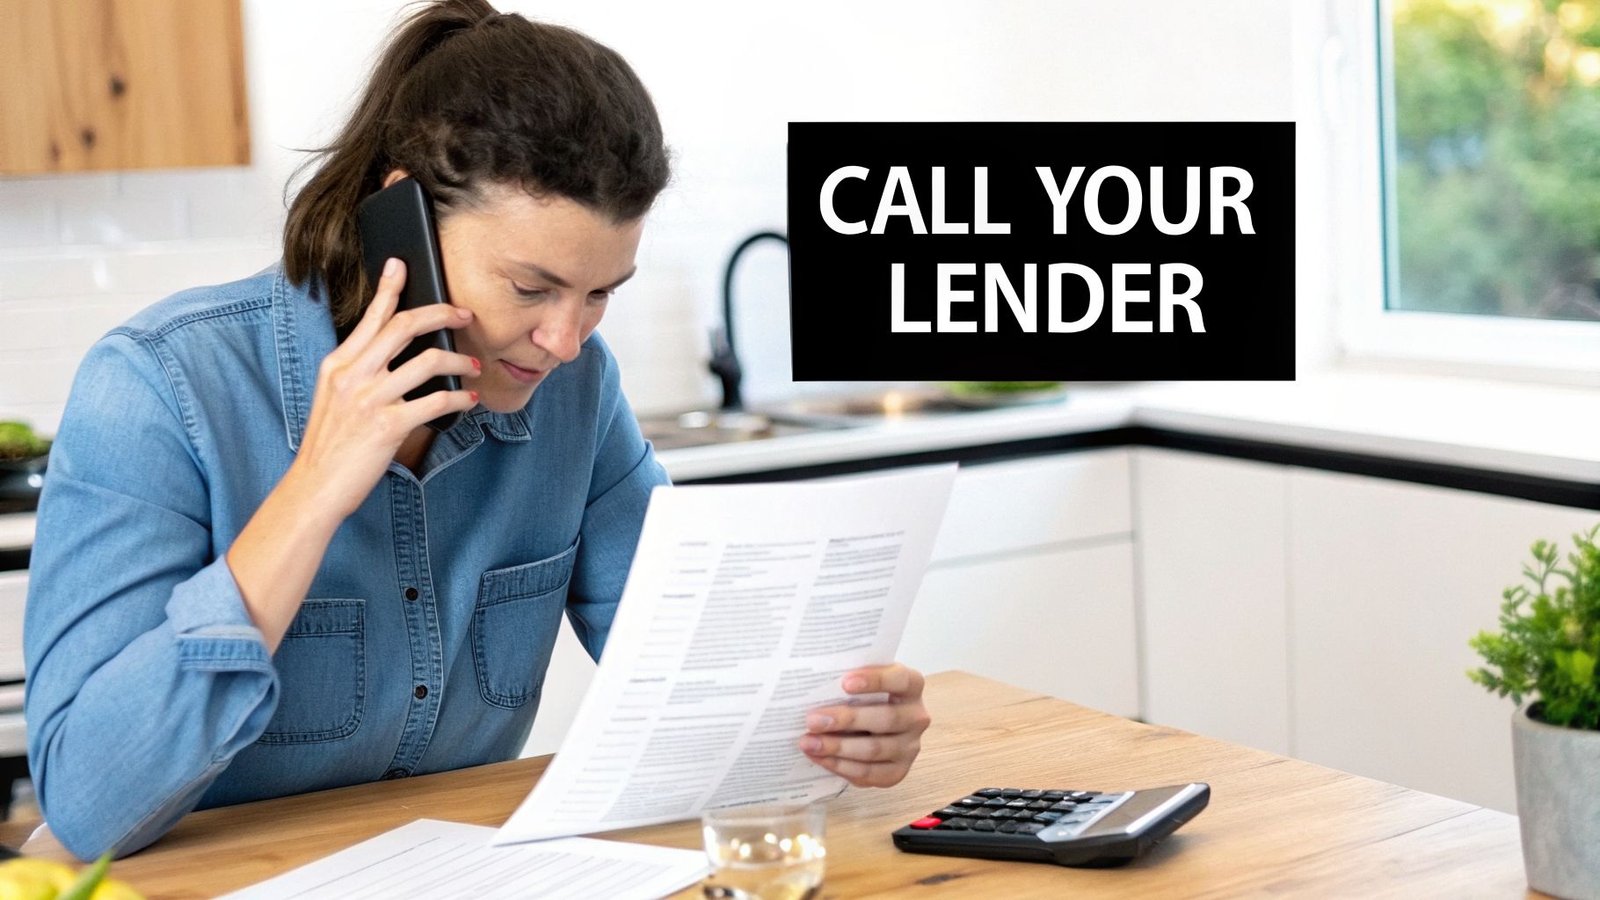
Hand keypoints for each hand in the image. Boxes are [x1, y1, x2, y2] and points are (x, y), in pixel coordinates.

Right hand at [291, 258, 479, 517]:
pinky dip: (458, 399)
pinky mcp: (387, 425)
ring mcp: (369, 399)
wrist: (315, 487)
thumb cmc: (330, 446)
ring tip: (472, 367)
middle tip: (464, 315)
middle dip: (441, 314)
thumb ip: (360, 372)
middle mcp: (352, 375)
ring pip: (427, 361)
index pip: (370, 317)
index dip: (388, 288)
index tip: (401, 265)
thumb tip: (398, 356)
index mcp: (338, 364)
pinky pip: (436, 402)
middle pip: (404, 326)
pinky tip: (468, 401)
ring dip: (458, 362)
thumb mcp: (335, 398)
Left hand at [798, 663, 930, 787]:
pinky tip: (820, 758)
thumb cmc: (863, 696)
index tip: (845, 682)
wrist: (871, 725)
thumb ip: (847, 678)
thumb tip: (814, 681)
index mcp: (912, 687)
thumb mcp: (862, 680)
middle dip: (846, 720)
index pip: (901, 680)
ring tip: (808, 743)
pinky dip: (841, 767)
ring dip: (837, 747)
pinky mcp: (897, 771)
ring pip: (874, 750)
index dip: (876, 680)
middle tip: (813, 720)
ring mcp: (909, 747)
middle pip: (886, 719)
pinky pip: (869, 773)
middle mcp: (916, 717)